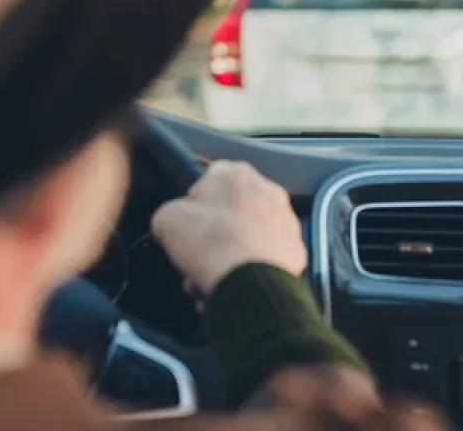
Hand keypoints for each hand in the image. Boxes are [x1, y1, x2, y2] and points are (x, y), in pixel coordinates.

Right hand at [150, 160, 306, 295]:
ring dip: (225, 258)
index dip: (192, 204)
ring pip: (246, 239)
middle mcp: (269, 191)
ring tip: (206, 283)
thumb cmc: (209, 241)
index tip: (185, 226)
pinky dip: (245, 273)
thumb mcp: (167, 219)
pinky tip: (227, 289)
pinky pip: (262, 260)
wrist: (251, 282)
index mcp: (238, 173)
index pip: (209, 178)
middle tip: (194, 258)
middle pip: (229, 213)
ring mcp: (286, 223)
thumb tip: (174, 224)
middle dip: (210, 237)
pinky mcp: (296, 253)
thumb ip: (169, 214)